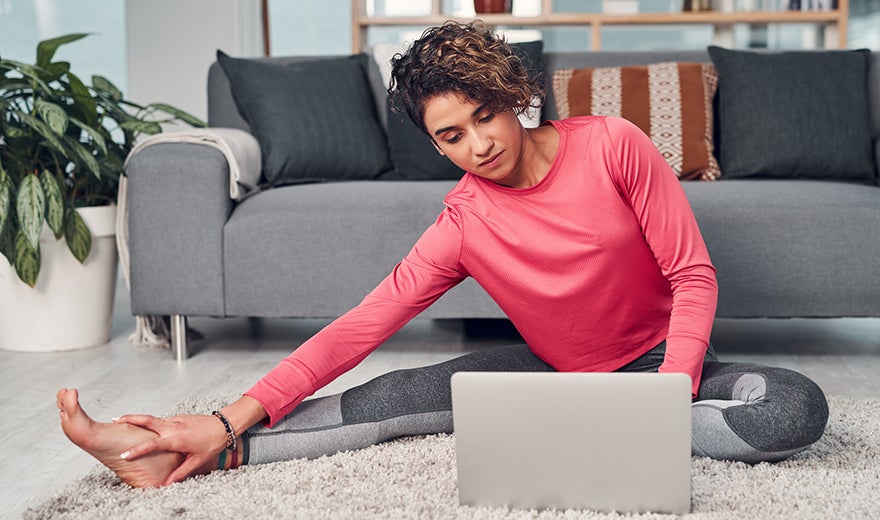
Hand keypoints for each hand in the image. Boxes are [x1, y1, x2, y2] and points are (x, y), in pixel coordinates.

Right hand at [113, 395, 266, 484]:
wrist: (225, 425)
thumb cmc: (212, 443)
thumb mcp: (197, 461)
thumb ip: (181, 472)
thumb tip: (167, 484)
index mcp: (176, 438)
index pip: (151, 445)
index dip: (137, 450)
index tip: (123, 456)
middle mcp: (173, 427)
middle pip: (148, 420)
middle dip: (130, 419)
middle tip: (114, 419)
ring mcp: (176, 420)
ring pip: (154, 419)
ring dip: (139, 420)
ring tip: (123, 422)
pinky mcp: (179, 417)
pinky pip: (163, 421)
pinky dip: (153, 423)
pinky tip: (149, 429)